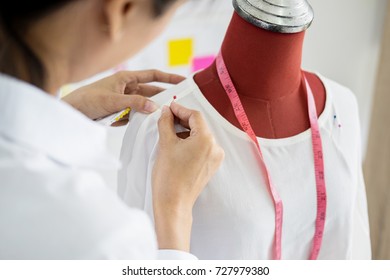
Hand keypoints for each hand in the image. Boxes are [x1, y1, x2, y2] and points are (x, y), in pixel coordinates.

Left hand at [62, 70, 184, 122]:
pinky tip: (149, 124)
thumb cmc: (87, 100)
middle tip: (179, 103)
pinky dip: (142, 119)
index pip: (153, 75)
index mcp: (126, 78)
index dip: (169, 77)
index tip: (183, 81)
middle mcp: (127, 88)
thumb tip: (155, 107)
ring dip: (152, 110)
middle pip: (151, 91)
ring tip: (166, 117)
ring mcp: (124, 100)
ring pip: (144, 105)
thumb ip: (134, 104)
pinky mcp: (121, 112)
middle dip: (164, 96)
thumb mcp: (112, 101)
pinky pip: (136, 114)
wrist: (70, 113)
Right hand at [152, 102, 224, 251]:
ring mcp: (215, 158)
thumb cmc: (169, 176)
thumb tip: (167, 112)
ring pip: (201, 136)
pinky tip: (178, 144)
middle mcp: (215, 147)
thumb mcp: (165, 144)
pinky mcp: (211, 166)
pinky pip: (203, 147)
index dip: (181, 109)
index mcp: (206, 140)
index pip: (195, 116)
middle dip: (183, 120)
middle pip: (199, 126)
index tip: (169, 108)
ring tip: (170, 132)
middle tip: (167, 118)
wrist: (173, 203)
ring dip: (186, 132)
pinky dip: (191, 143)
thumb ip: (166, 123)